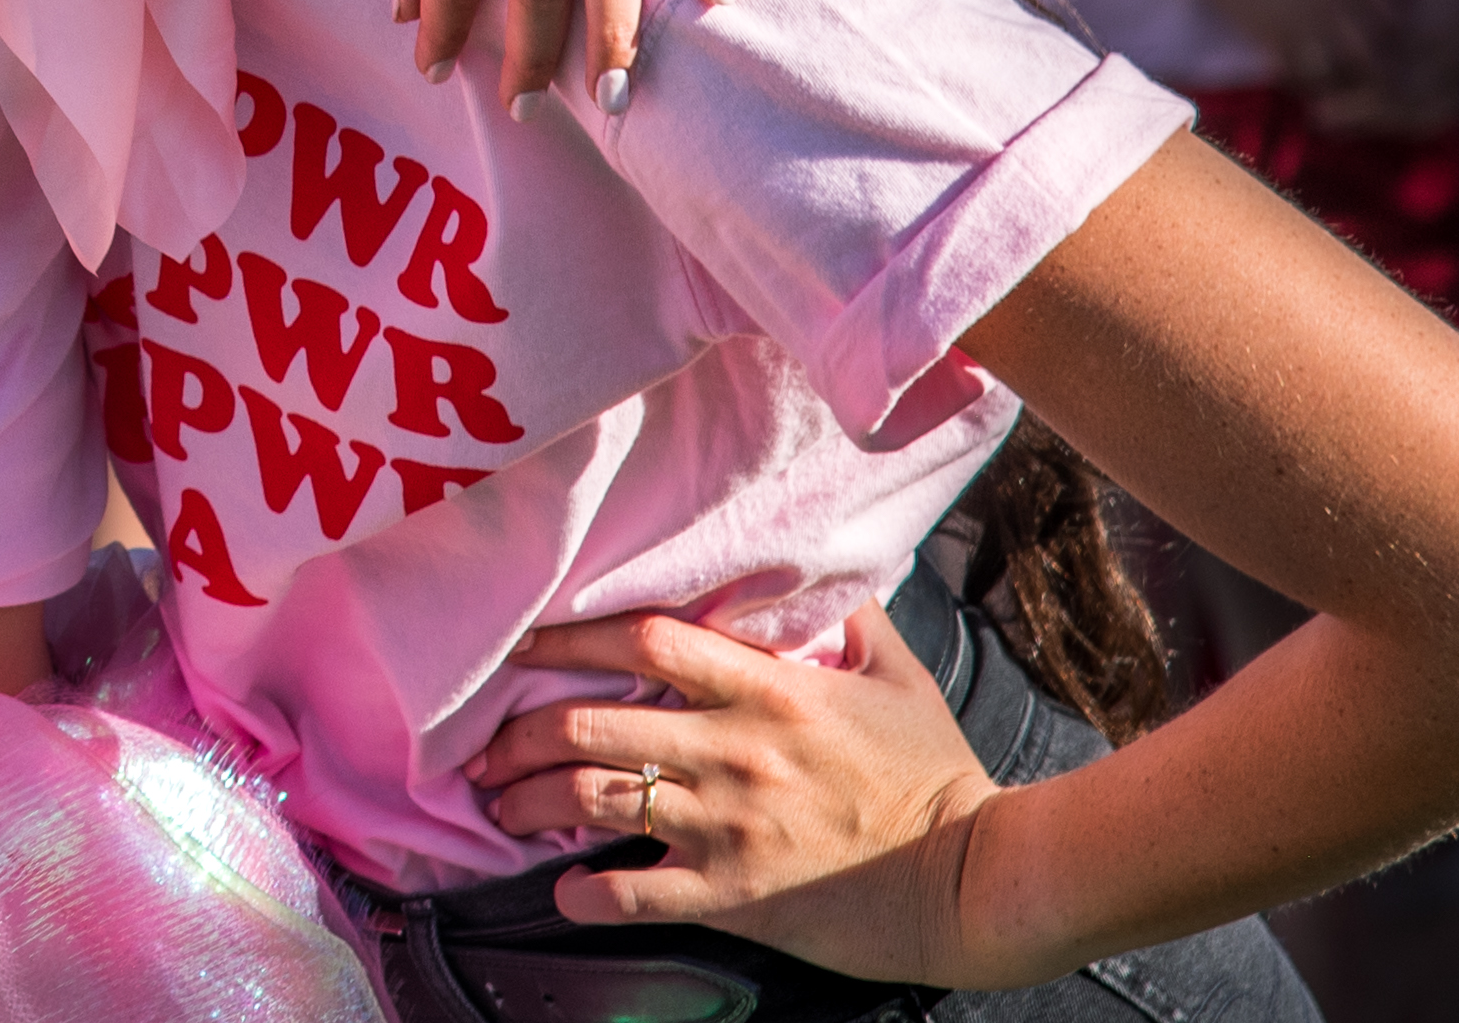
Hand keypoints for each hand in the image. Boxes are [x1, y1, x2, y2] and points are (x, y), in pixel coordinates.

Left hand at [466, 603, 1011, 989]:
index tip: (520, 641)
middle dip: (518, 732)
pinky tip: (561, 891)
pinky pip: (636, 894)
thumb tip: (812, 564)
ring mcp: (729, 825)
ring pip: (593, 803)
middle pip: (589, 724)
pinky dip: (585, 895)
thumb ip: (841, 616)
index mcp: (766, 689)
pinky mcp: (736, 895)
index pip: (641, 640)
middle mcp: (734, 750)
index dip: (567, 636)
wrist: (973, 877)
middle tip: (485, 743)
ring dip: (530, 804)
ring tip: (500, 805)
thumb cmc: (933, 775)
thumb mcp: (894, 675)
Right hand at [1186, 0, 1391, 100]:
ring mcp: (1308, 22)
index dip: (1388, 28)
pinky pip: (1298, 73)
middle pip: (1376, 51)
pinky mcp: (1272, 36)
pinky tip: (1293, 77)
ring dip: (1334, 78)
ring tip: (1325, 80)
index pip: (1396, 16)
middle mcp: (1342, 2)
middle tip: (1354, 66)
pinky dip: (1299, 80)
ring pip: (1340, 70)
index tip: (1374, 32)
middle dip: (1370, 63)